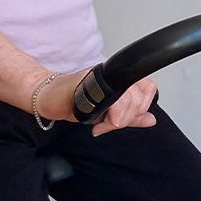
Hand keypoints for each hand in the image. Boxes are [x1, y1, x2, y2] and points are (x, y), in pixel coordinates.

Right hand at [35, 71, 157, 135]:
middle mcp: (114, 75)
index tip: (121, 121)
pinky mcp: (87, 79)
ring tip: (100, 124)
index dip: (139, 110)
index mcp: (122, 80)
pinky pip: (107, 97)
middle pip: (139, 97)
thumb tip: (152, 120)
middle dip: (126, 118)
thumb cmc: (75, 103)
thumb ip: (130, 117)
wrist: (48, 97)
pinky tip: (95, 120)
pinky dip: (105, 114)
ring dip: (116, 118)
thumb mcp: (109, 114)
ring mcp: (101, 75)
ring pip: (127, 97)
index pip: (148, 90)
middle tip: (108, 125)